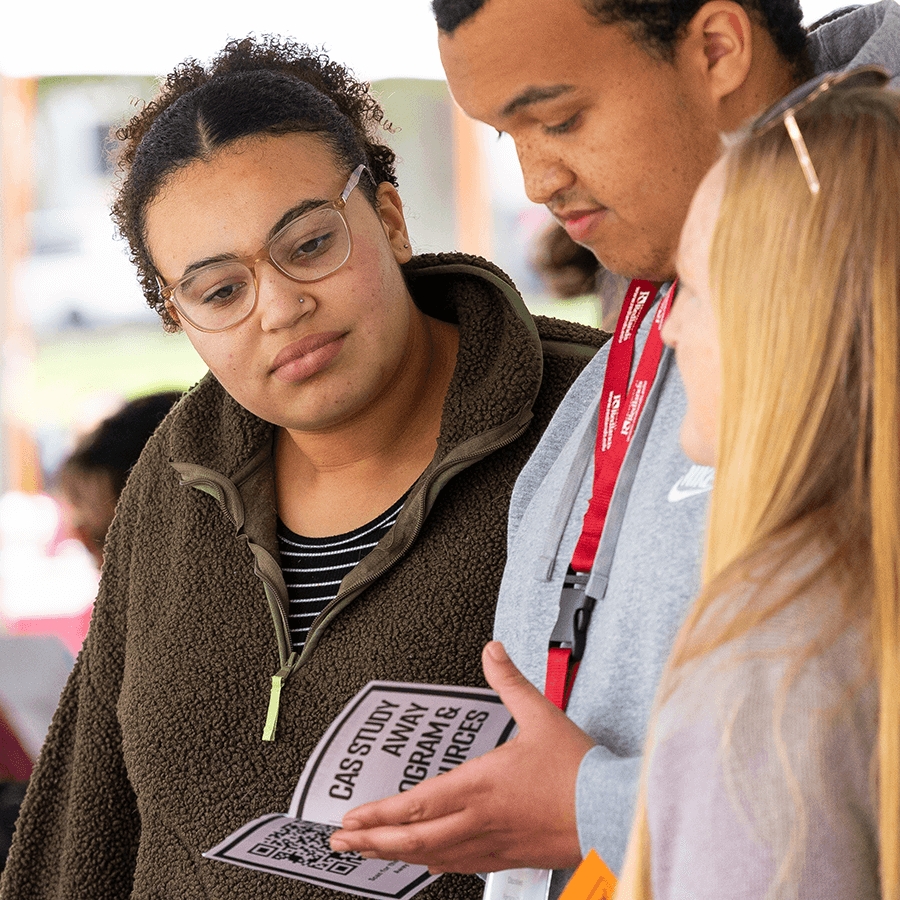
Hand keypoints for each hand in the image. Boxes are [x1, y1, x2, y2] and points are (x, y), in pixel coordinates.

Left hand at [329, 641, 594, 872]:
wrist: (612, 811)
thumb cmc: (577, 769)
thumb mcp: (541, 714)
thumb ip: (510, 681)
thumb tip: (492, 651)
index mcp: (481, 784)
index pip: (417, 804)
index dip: (379, 814)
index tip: (350, 818)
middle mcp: (479, 819)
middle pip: (414, 838)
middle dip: (372, 841)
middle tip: (339, 843)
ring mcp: (492, 843)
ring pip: (433, 856)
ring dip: (396, 855)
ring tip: (370, 853)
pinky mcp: (508, 856)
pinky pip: (461, 864)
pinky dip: (433, 863)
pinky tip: (425, 862)